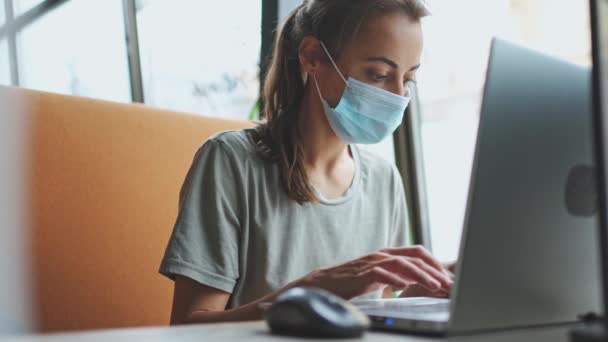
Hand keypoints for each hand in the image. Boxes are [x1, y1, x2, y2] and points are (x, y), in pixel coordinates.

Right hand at [289, 246, 453, 299]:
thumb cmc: (352, 282)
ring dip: (421, 275)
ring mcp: (371, 262)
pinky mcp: (361, 273)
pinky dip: (396, 280)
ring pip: (402, 263)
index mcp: (387, 254)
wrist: (324, 284)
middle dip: (434, 269)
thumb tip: (416, 281)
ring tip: (435, 286)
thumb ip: (396, 276)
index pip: (417, 253)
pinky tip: (405, 288)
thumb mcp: (379, 278)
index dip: (434, 263)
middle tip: (448, 282)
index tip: (446, 277)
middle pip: (414, 256)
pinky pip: (382, 274)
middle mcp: (382, 255)